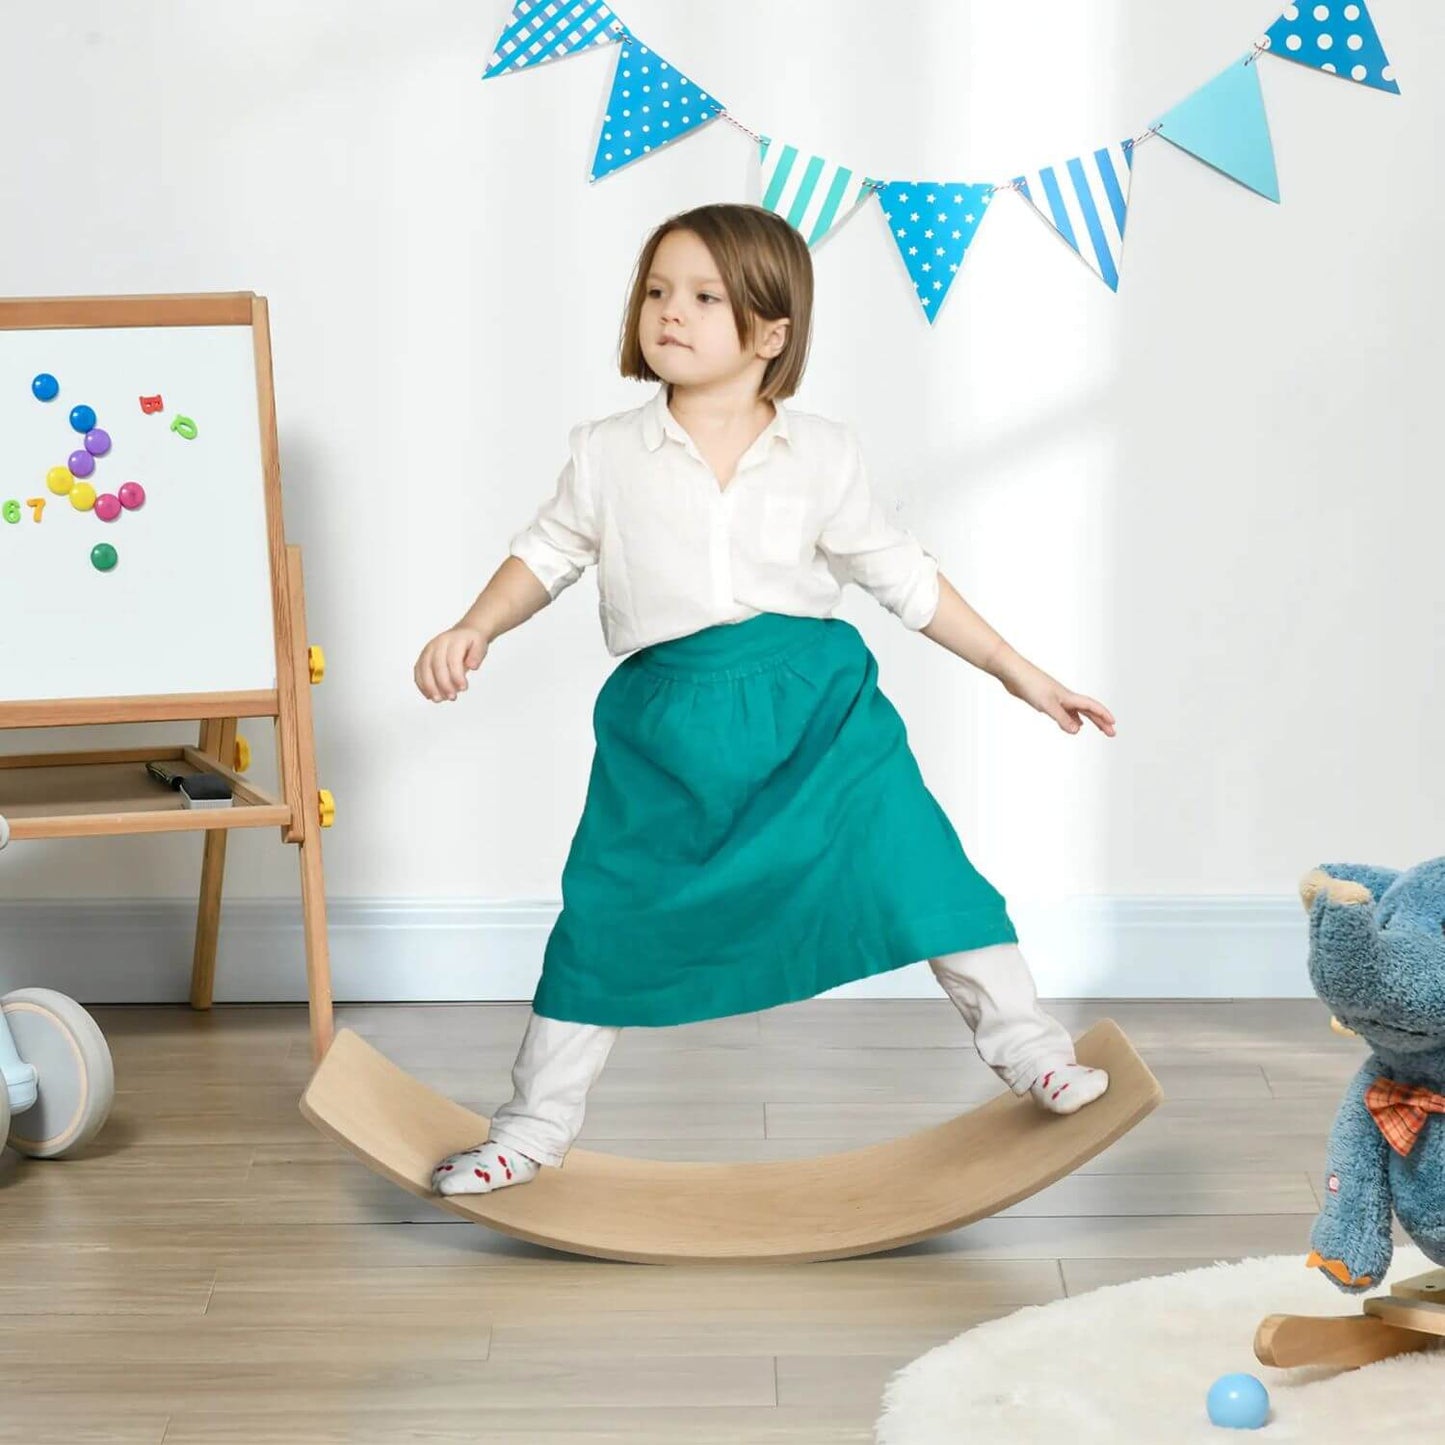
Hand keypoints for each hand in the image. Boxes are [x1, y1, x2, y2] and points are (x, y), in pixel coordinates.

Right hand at [414, 627, 487, 701]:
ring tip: (438, 699)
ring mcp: (428, 650)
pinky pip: (418, 671)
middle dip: (443, 684)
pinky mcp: (423, 657)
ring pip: (424, 668)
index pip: (453, 659)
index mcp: (453, 640)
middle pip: (437, 665)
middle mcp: (438, 643)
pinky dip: (422, 684)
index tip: (463, 688)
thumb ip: (477, 655)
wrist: (464, 633)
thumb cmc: (471, 642)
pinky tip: (429, 695)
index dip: (457, 676)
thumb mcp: (481, 645)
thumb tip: (472, 666)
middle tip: (452, 697)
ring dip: (430, 686)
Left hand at [997, 654, 1115, 736]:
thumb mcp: (1047, 704)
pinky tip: (1070, 723)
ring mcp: (1055, 698)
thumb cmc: (1029, 683)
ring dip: (1087, 720)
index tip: (1114, 725)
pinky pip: (1064, 711)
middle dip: (1100, 721)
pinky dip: (1070, 718)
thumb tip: (1076, 731)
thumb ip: (1062, 718)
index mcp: (1068, 696)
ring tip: (1095, 728)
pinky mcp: (1044, 699)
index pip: (1092, 706)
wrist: (1013, 672)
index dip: (1104, 715)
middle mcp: (1065, 697)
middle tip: (1110, 732)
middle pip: (1088, 710)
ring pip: (1076, 711)